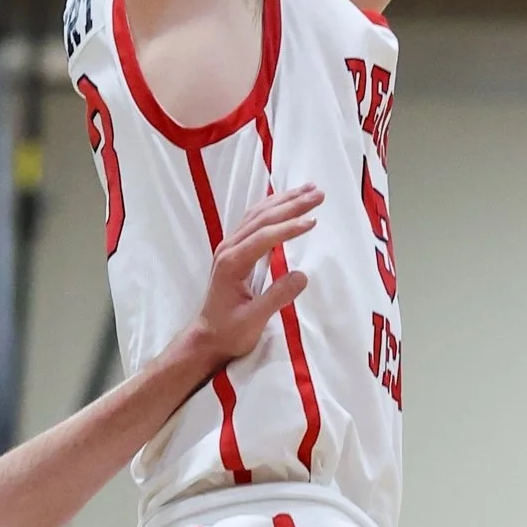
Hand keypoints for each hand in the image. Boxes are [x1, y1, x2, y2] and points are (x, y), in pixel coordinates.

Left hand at [195, 186, 321, 362]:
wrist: (207, 337)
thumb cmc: (229, 332)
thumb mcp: (253, 321)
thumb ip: (276, 297)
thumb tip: (302, 275)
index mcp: (232, 263)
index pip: (264, 237)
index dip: (289, 228)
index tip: (313, 221)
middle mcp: (229, 249)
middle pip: (262, 218)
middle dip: (291, 204)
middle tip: (319, 193)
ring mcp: (230, 247)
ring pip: (257, 215)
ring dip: (284, 200)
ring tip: (309, 189)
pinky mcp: (234, 250)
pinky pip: (253, 220)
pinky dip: (272, 207)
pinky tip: (285, 200)